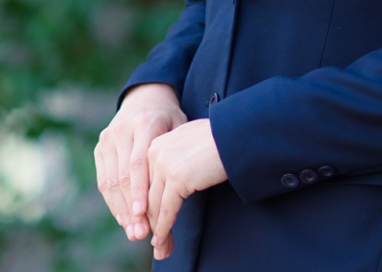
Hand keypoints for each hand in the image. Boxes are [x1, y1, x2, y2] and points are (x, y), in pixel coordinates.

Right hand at [94, 83, 186, 241]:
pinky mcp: (100, 147)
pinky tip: (123, 217)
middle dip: (130, 208)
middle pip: (122, 176)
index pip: (138, 162)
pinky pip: (103, 180)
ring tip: (132, 230)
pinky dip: (112, 201)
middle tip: (140, 232)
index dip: (139, 190)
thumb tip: (186, 181)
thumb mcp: (178, 125)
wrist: (145, 97)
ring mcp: (108, 138)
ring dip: (120, 210)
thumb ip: (177, 150)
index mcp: (144, 123)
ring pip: (109, 181)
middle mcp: (121, 130)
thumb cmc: (168, 117)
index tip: (143, 213)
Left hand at [147, 118, 227, 260]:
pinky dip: (164, 229)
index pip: (146, 180)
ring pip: (154, 205)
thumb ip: (175, 158)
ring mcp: (164, 164)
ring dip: (157, 229)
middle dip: (151, 220)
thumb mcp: (188, 144)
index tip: (149, 221)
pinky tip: (161, 241)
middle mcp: (155, 152)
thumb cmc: (219, 138)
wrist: (235, 134)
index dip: (147, 204)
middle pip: (147, 194)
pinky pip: (166, 211)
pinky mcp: (177, 178)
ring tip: (160, 247)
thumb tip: (171, 181)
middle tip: (156, 241)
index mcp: (156, 142)